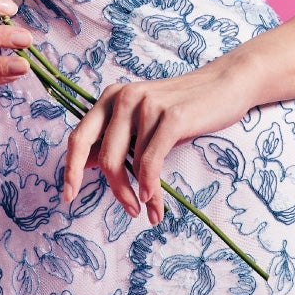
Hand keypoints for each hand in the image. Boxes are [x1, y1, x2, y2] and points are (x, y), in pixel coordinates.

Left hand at [59, 54, 258, 223]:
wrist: (226, 84)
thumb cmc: (184, 107)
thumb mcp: (144, 119)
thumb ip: (118, 136)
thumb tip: (88, 164)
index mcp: (111, 97)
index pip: (79, 137)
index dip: (71, 169)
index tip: (68, 196)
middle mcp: (123, 98)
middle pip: (105, 158)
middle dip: (115, 191)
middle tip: (129, 211)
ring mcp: (147, 105)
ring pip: (131, 164)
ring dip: (140, 194)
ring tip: (150, 209)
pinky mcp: (171, 116)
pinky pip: (151, 162)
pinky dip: (150, 186)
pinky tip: (152, 200)